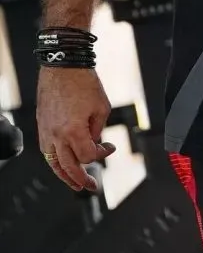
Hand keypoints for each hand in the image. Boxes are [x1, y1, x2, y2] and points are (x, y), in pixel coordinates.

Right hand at [36, 68, 115, 191]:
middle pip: (68, 167)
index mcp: (73, 131)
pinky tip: (64, 164)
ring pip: (53, 163)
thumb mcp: (101, 107)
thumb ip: (97, 130)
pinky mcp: (42, 127)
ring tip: (75, 184)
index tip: (110, 147)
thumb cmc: (83, 82)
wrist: (62, 66)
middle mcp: (56, 135)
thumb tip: (95, 144)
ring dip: (65, 176)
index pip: (88, 156)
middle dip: (81, 180)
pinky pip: (47, 152)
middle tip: (91, 186)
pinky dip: (55, 161)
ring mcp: (46, 132)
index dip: (101, 155)